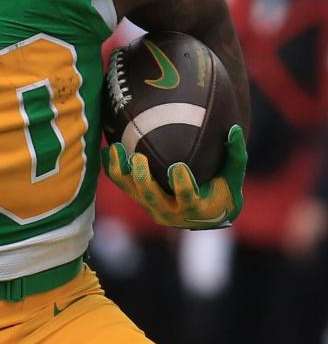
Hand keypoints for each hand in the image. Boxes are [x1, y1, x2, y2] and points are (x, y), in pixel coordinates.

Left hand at [103, 125, 246, 228]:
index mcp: (196, 208)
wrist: (205, 213)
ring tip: (116, 148)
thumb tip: (235, 129)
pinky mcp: (139, 197)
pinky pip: (121, 183)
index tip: (178, 167)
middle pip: (152, 196)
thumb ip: (235, 154)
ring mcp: (151, 205)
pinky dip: (112, 167)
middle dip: (143, 179)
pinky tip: (107, 149)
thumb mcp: (233, 175)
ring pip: (131, 190)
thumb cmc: (222, 190)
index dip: (182, 185)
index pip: (188, 198)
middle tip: (138, 159)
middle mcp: (170, 211)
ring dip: (121, 170)